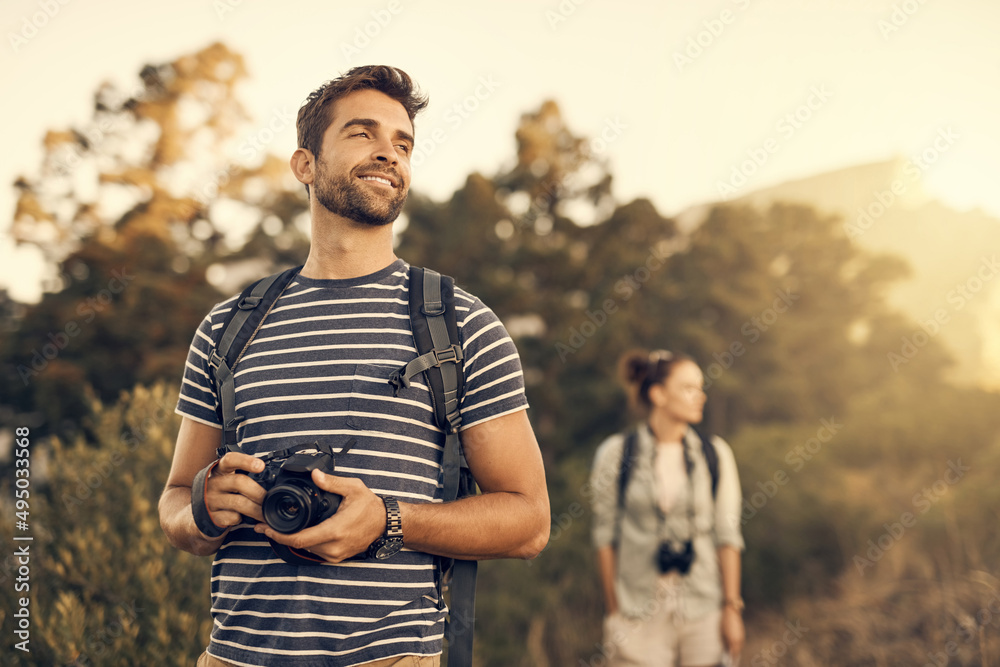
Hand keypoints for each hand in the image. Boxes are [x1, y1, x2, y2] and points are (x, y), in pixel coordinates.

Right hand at [202, 452, 266, 530]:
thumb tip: (270, 483)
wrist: (199, 516)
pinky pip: (232, 517)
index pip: (230, 460)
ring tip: (265, 514)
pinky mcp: (211, 516)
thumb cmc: (222, 494)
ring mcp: (211, 500)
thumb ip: (245, 478)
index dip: (246, 461)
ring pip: (239, 503)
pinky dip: (242, 519)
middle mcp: (213, 483)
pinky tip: (243, 518)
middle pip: (239, 482)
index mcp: (220, 470)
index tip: (260, 466)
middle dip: (258, 492)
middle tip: (268, 499)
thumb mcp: (229, 481)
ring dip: (256, 510)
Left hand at [254, 470, 386, 563]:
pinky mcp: (337, 557)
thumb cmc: (370, 506)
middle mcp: (333, 547)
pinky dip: (305, 543)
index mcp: (334, 530)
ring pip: (306, 549)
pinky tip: (299, 533)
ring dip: (293, 539)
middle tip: (266, 525)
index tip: (265, 527)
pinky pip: (315, 552)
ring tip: (281, 527)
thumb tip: (315, 475)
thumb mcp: (353, 488)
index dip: (278, 535)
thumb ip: (332, 482)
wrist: (385, 523)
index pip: (299, 539)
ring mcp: (336, 555)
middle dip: (281, 536)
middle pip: (298, 545)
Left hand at [721, 606, 744, 660]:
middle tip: (731, 662)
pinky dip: (737, 646)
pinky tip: (734, 648)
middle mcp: (740, 640)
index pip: (734, 654)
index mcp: (734, 642)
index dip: (732, 660)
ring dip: (736, 652)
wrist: (732, 611)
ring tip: (732, 656)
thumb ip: (725, 644)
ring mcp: (742, 637)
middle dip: (734, 657)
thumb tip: (726, 651)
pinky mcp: (742, 633)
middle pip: (737, 652)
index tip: (729, 664)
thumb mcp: (722, 634)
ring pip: (740, 647)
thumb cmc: (724, 622)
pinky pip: (740, 643)